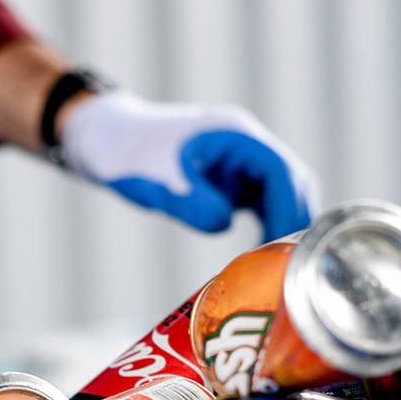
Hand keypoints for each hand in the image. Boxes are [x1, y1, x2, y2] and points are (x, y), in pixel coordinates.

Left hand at [61, 92, 316, 241]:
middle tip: (291, 262)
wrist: (107, 141)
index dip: (288, 208)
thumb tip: (225, 224)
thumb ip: (193, 203)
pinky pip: (258, 202)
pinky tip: (260, 250)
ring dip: (281, 223)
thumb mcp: (161, 183)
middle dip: (293, 219)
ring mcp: (237, 162)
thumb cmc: (130, 156)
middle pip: (289, 182)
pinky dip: (264, 224)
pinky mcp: (227, 179)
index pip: (280, 171)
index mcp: (236, 136)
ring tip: (279, 263)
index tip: (286, 244)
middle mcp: (244, 146)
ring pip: (276, 193)